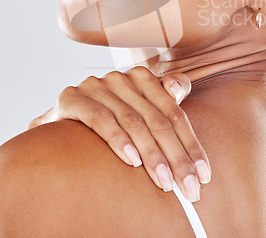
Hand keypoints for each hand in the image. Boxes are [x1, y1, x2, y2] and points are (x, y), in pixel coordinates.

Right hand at [28, 66, 210, 201]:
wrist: (62, 119)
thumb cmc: (111, 118)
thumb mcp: (141, 109)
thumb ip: (165, 100)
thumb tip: (178, 88)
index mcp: (142, 77)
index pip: (174, 113)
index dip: (191, 144)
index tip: (204, 175)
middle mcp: (121, 77)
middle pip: (157, 119)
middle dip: (176, 156)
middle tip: (189, 188)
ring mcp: (96, 85)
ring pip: (133, 121)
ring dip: (151, 154)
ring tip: (164, 182)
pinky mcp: (72, 97)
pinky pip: (99, 118)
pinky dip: (118, 139)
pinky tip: (131, 161)